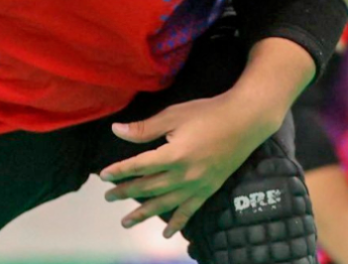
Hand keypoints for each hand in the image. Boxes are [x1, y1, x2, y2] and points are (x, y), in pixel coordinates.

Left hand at [98, 93, 275, 237]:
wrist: (244, 121)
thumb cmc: (207, 113)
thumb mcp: (173, 115)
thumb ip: (145, 129)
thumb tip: (117, 131)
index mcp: (173, 155)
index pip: (139, 166)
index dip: (120, 171)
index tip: (103, 175)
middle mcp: (184, 175)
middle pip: (148, 187)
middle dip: (126, 192)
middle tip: (108, 198)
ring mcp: (197, 185)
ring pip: (165, 204)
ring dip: (144, 213)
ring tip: (126, 222)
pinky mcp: (209, 189)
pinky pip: (189, 211)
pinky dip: (177, 224)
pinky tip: (166, 233)